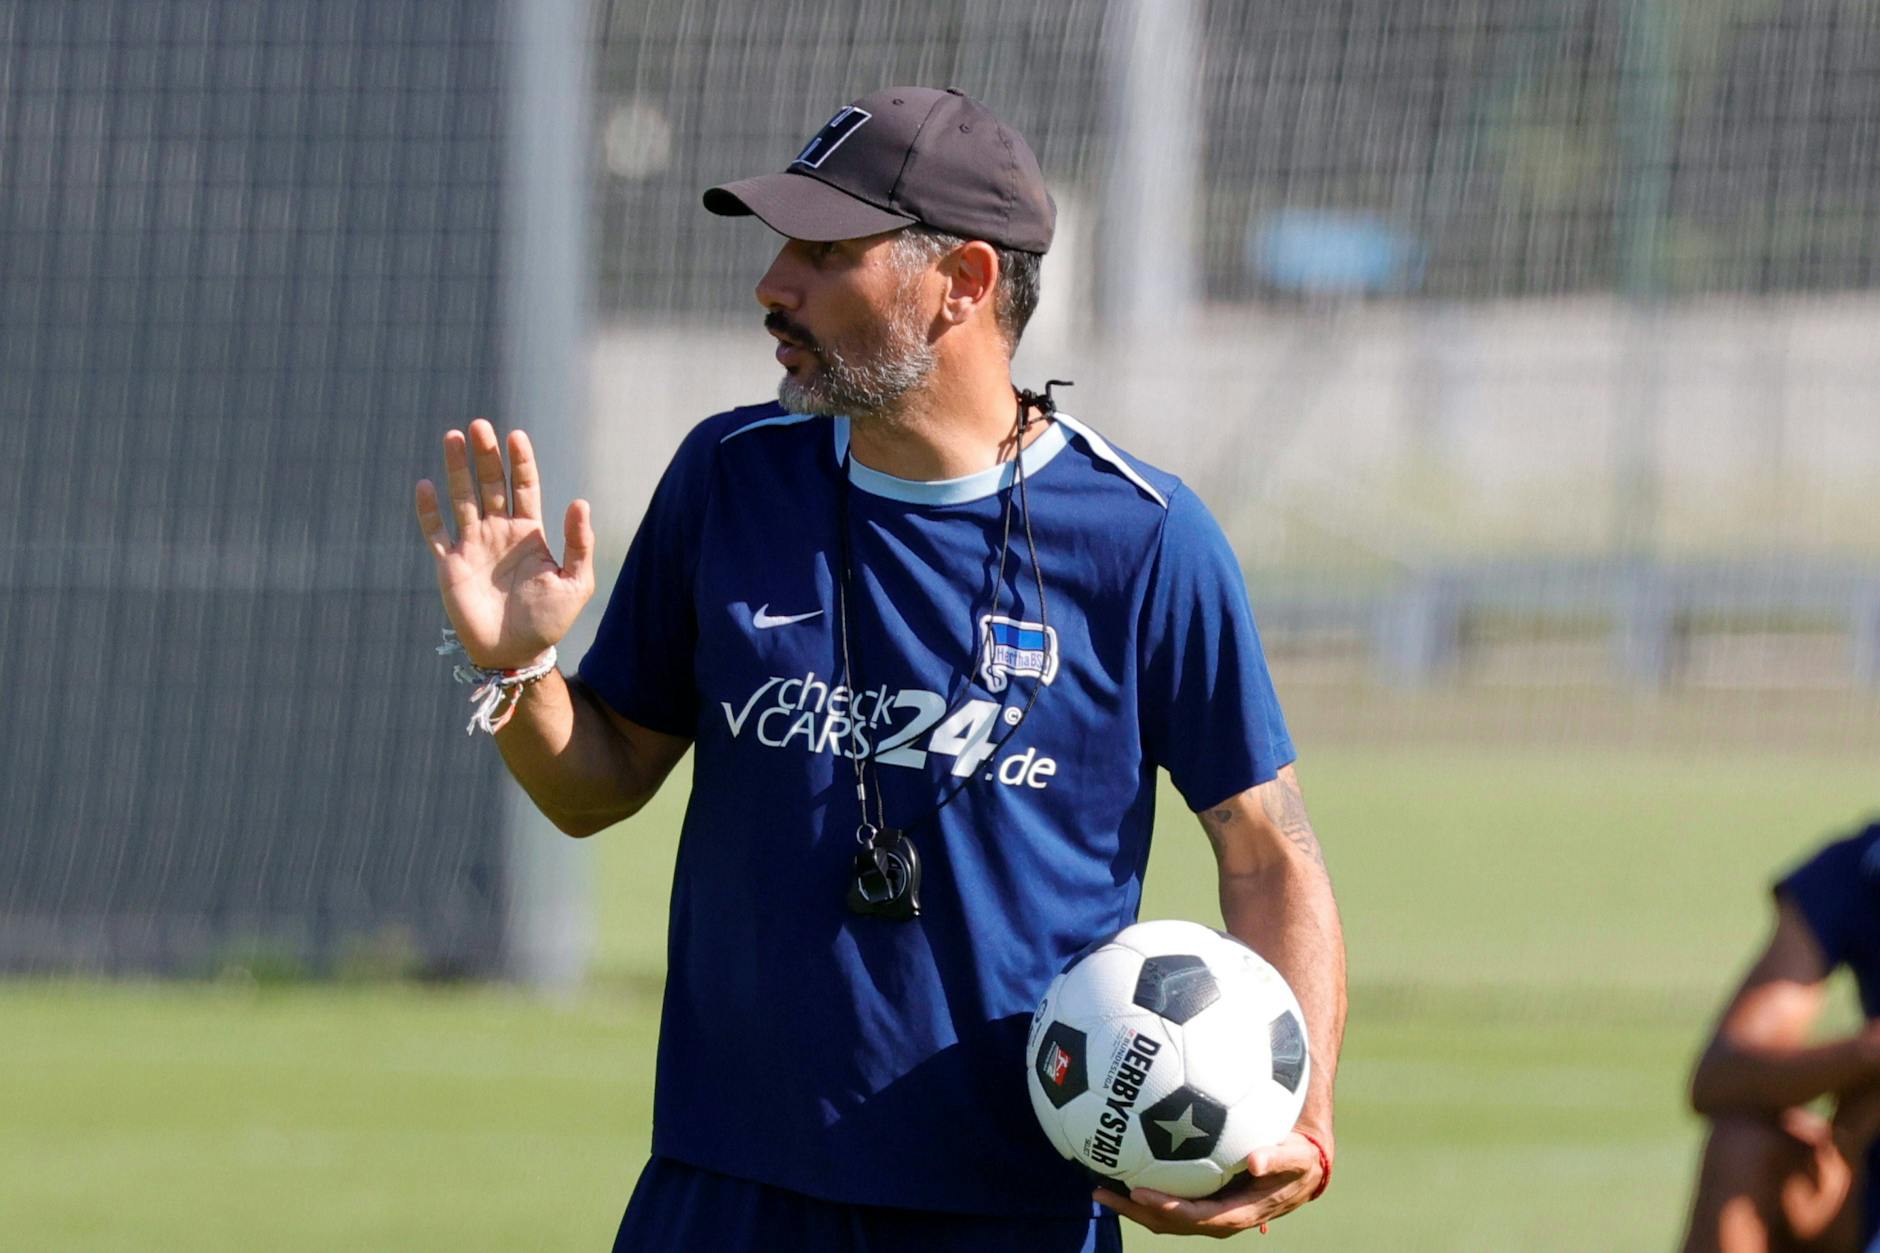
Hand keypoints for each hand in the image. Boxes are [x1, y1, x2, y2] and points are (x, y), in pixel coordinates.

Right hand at [415, 419, 595, 667]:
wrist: (516, 654)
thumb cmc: (550, 621)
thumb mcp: (576, 582)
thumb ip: (578, 544)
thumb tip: (579, 502)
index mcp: (529, 532)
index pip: (524, 486)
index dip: (520, 461)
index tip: (516, 435)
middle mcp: (499, 532)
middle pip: (491, 483)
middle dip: (486, 455)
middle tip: (480, 425)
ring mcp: (472, 546)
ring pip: (462, 498)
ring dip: (456, 468)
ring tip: (453, 437)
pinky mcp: (449, 565)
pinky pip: (435, 532)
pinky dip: (428, 511)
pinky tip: (425, 485)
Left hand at [1093, 1132, 1326, 1237]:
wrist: (1302, 1167)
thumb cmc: (1299, 1159)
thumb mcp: (1296, 1158)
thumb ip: (1278, 1158)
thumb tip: (1254, 1158)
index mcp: (1237, 1213)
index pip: (1195, 1217)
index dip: (1167, 1209)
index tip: (1139, 1193)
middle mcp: (1218, 1217)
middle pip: (1169, 1222)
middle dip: (1134, 1211)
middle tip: (1100, 1191)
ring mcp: (1208, 1209)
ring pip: (1164, 1215)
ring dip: (1131, 1204)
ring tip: (1099, 1185)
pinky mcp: (1202, 1197)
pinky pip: (1169, 1198)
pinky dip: (1144, 1189)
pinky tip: (1122, 1167)